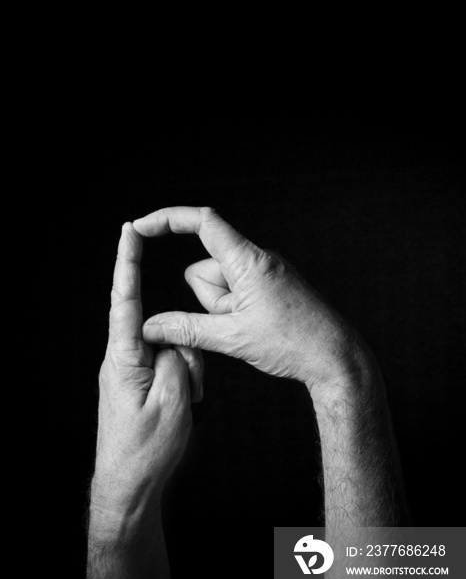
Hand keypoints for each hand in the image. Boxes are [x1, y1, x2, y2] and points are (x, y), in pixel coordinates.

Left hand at [91, 223, 203, 524]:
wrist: (129, 486)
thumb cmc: (146, 449)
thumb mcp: (173, 403)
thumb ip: (177, 360)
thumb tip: (176, 341)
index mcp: (124, 358)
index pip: (125, 300)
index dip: (128, 262)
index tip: (130, 230)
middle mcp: (123, 359)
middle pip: (164, 332)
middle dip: (186, 356)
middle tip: (189, 392)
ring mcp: (132, 372)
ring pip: (173, 351)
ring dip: (188, 374)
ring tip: (186, 406)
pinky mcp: (140, 383)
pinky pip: (170, 368)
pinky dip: (184, 383)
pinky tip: (184, 406)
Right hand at [133, 207, 370, 397]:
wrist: (336, 358)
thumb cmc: (293, 344)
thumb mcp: (232, 338)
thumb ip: (186, 329)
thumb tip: (151, 327)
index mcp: (248, 261)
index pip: (203, 222)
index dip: (168, 220)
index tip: (142, 226)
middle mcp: (258, 259)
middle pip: (205, 267)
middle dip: (207, 298)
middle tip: (236, 324)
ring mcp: (265, 272)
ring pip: (220, 284)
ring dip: (222, 309)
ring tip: (251, 329)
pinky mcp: (271, 285)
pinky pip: (237, 292)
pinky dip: (234, 311)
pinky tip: (257, 330)